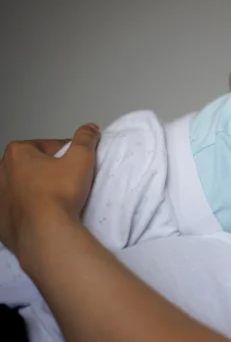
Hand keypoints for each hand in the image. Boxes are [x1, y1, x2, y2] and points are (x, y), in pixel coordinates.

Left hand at [0, 124, 100, 255]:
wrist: (45, 232)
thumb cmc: (60, 191)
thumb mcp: (81, 158)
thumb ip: (85, 138)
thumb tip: (90, 128)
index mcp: (17, 153)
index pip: (48, 146)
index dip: (67, 154)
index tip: (77, 165)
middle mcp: (1, 172)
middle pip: (32, 166)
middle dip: (48, 170)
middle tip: (68, 181)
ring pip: (23, 188)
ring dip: (37, 190)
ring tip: (57, 199)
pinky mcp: (0, 221)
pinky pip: (17, 210)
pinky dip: (29, 210)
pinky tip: (44, 215)